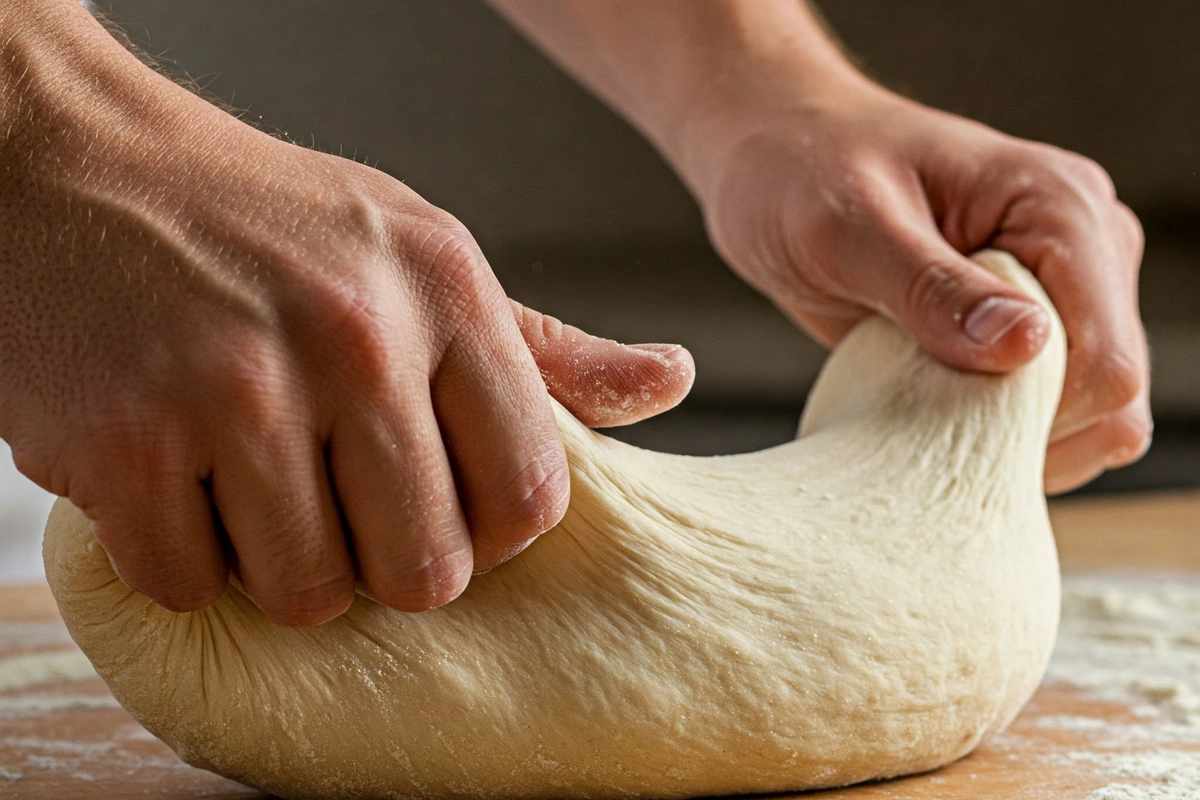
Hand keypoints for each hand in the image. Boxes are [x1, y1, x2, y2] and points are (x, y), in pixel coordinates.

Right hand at [0, 7, 692, 623]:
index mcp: (447, 293)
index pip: (531, 497)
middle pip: (425, 573)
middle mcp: (356, 337)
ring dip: (276, 564)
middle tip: (332, 501)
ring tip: (246, 478)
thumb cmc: (267, 224)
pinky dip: (179, 554)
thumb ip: (545, 347)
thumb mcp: (422, 256)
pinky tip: (169, 474)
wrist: (70, 161)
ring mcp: (233, 389)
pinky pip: (187, 585)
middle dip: (381, 564)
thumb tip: (673, 382)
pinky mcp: (121, 440)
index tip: (439, 509)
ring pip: (307, 595)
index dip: (490, 534)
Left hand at [687, 80, 1148, 493]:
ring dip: (1001, 440)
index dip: (1036, 415)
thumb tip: (1025, 344)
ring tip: (912, 405)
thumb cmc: (801, 169)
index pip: (1106, 359)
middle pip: (1109, 400)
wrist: (771, 157)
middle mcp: (1081, 254)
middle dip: (1018, 434)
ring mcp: (1055, 297)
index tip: (939, 413)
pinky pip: (1037, 415)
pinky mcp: (1018, 331)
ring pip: (1083, 418)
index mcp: (1061, 209)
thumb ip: (930, 287)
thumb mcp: (848, 227)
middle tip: (914, 413)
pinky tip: (918, 410)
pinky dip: (984, 435)